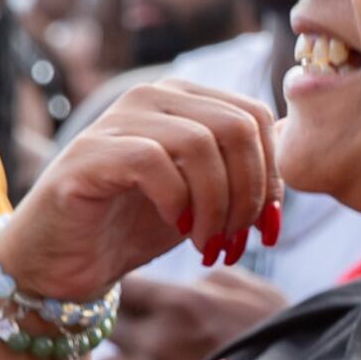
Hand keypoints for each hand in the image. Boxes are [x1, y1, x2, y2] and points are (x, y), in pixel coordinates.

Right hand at [0, 80, 282, 303]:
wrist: (65, 262)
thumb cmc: (135, 225)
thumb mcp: (205, 196)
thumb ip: (243, 169)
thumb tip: (295, 145)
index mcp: (185, 99)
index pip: (256, 117)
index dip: (272, 175)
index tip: (266, 228)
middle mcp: (152, 96)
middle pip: (237, 127)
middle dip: (249, 193)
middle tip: (235, 240)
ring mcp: (117, 120)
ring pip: (202, 143)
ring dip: (217, 205)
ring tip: (208, 244)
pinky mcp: (89, 153)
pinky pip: (154, 162)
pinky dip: (177, 202)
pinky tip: (177, 228)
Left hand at [96, 268, 288, 359]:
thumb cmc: (282, 336)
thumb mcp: (251, 291)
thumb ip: (206, 282)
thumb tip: (182, 286)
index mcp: (180, 302)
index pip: (121, 287)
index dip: (131, 292)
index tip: (145, 298)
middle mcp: (158, 340)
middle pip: (107, 327)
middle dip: (125, 328)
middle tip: (149, 332)